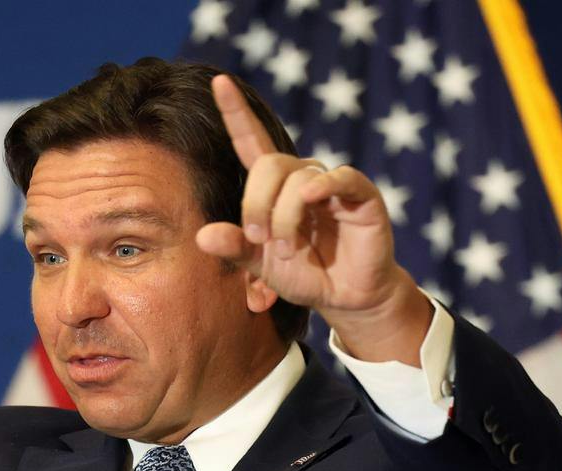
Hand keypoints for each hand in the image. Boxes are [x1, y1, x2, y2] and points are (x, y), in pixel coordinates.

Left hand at [195, 74, 429, 361]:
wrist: (345, 297)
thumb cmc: (304, 274)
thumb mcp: (261, 265)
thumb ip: (236, 247)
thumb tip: (201, 236)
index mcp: (275, 187)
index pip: (252, 141)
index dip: (236, 112)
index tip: (219, 81)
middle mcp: (302, 177)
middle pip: (270, 164)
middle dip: (256, 204)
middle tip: (260, 239)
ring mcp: (332, 183)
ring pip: (297, 179)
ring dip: (285, 217)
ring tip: (288, 250)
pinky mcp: (360, 195)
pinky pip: (339, 177)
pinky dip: (323, 186)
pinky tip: (311, 200)